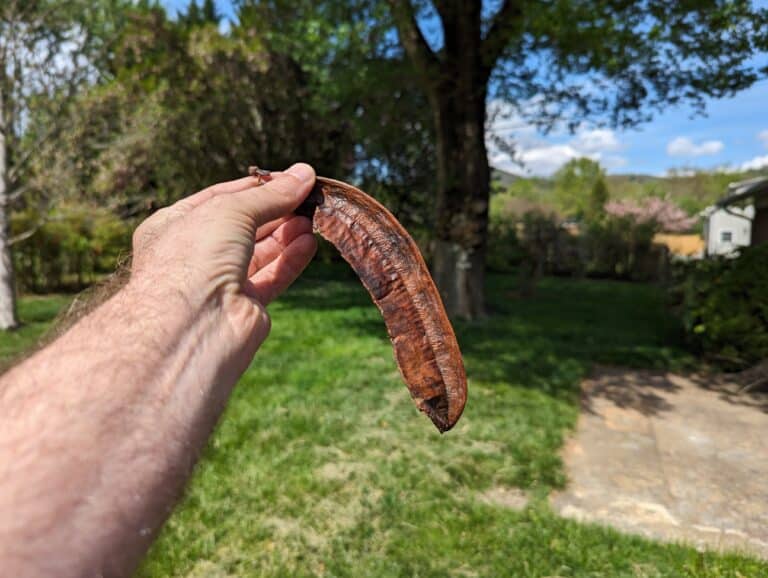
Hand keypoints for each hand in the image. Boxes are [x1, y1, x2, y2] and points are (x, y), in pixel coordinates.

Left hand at [128, 162, 316, 370]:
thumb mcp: (232, 210)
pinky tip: (309, 242)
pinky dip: (291, 259)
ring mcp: (220, 281)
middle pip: (245, 225)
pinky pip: (272, 276)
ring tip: (313, 218)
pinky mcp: (245, 306)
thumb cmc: (195, 256)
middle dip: (278, 210)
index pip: (222, 198)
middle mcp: (196, 253)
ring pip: (261, 252)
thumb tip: (305, 173)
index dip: (258, 187)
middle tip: (310, 198)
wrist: (192, 323)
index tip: (292, 179)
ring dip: (287, 233)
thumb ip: (271, 194)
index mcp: (175, 224)